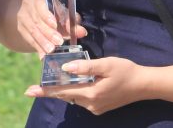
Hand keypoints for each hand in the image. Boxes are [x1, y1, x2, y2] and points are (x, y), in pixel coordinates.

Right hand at [16, 0, 86, 56]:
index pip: (41, 3)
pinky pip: (29, 39)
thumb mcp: (64, 11)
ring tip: (51, 50)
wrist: (38, 12)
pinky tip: (44, 56)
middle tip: (58, 42)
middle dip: (48, 32)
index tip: (55, 25)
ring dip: (42, 41)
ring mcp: (22, 16)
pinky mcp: (21, 28)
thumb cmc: (56, 10)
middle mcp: (28, 3)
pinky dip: (38, 48)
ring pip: (32, 30)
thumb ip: (72, 20)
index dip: (46, 15)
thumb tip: (81, 32)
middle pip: (37, 19)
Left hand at [25, 57, 148, 115]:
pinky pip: (81, 99)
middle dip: (50, 90)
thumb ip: (85, 66)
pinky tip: (72, 83)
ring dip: (63, 89)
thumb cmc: (126, 71)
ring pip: (72, 97)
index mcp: (90, 93)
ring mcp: (95, 108)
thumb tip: (65, 68)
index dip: (45, 90)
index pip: (62, 91)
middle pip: (65, 95)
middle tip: (33, 88)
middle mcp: (90, 104)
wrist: (144, 85)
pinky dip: (74, 91)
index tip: (29, 91)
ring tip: (51, 81)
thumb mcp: (106, 64)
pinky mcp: (99, 107)